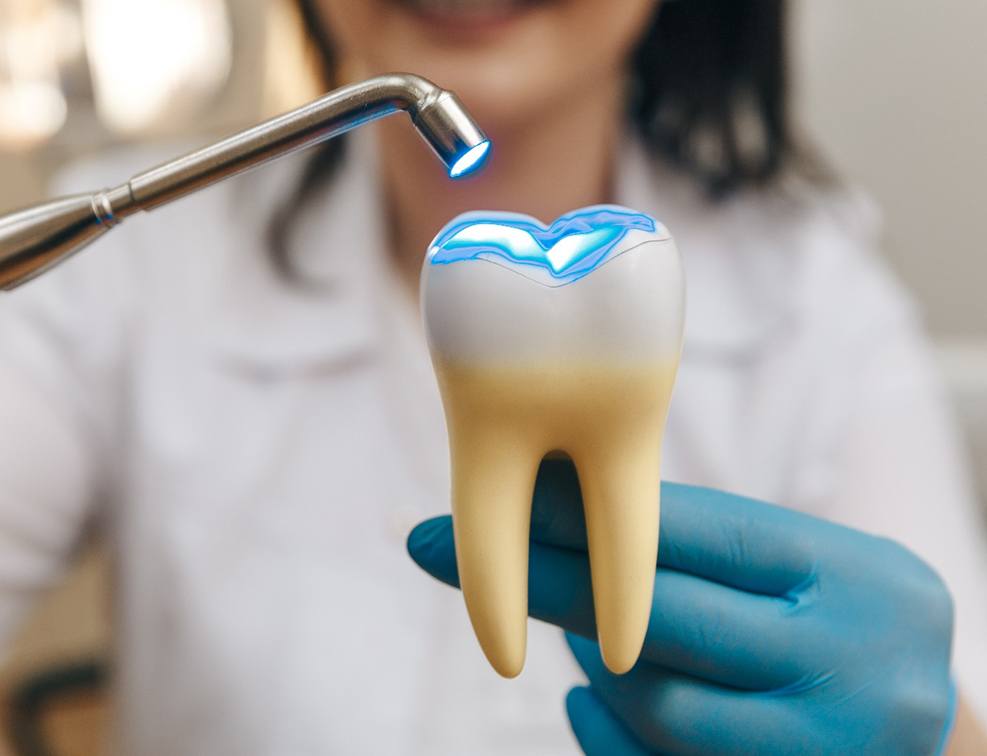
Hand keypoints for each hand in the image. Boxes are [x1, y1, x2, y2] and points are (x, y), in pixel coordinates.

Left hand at [407, 459, 955, 754]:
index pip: (695, 534)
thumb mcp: (807, 569)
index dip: (578, 511)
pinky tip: (591, 701)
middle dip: (540, 578)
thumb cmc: (840, 626)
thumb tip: (550, 512)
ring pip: (648, 701)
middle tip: (435, 545)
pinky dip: (604, 731)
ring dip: (594, 661)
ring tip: (585, 634)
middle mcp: (858, 669)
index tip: (484, 495)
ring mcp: (826, 753)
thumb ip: (703, 550)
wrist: (928, 740)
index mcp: (863, 578)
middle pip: (655, 616)